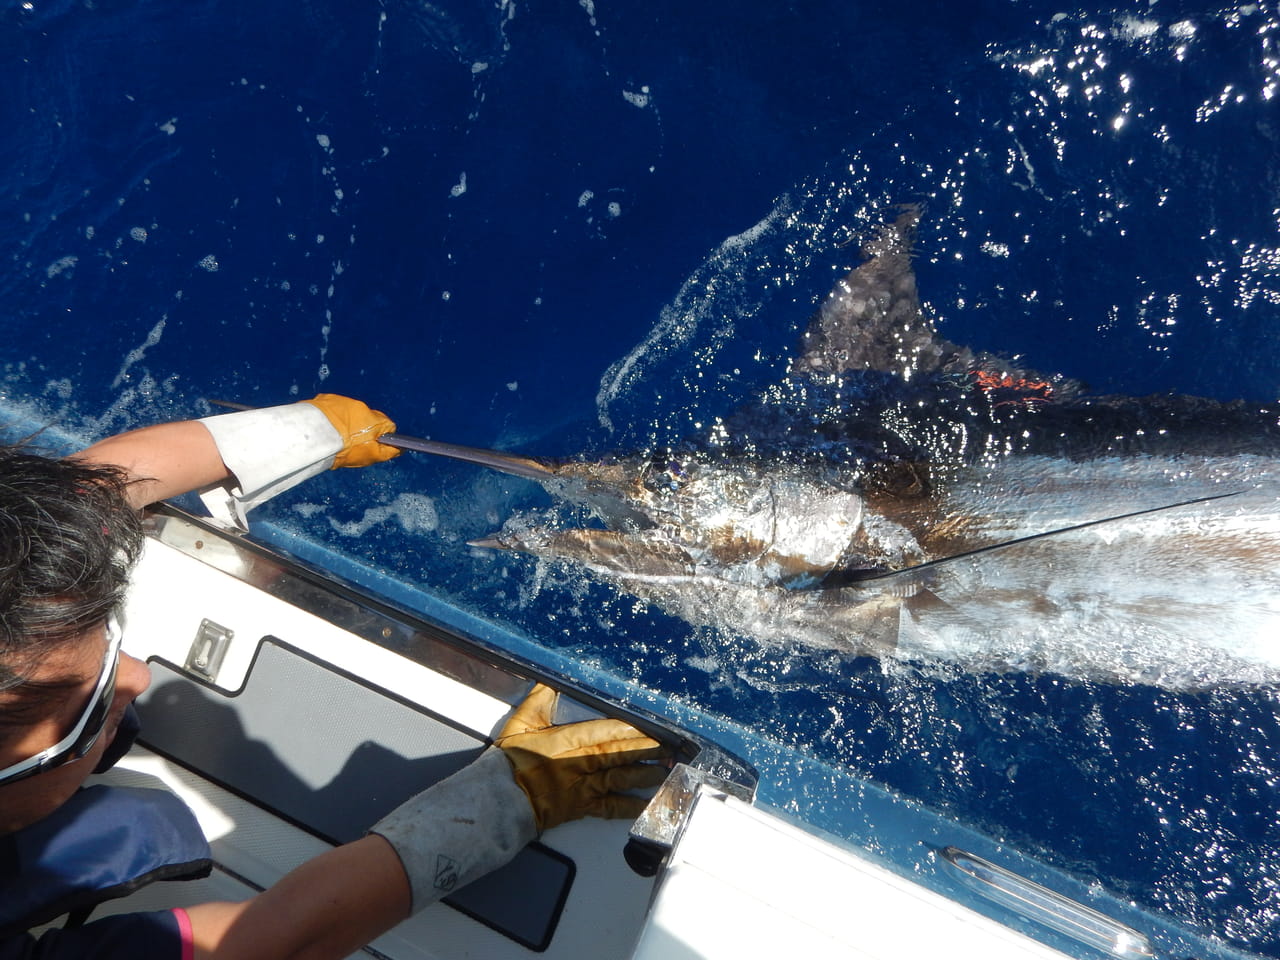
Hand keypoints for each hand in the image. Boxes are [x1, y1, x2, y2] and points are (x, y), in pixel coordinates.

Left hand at [303, 394, 399, 468]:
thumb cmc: (345, 448)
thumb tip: (400, 449)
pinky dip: (330, 416)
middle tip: (350, 442)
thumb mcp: (371, 455)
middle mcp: (361, 406)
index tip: (371, 443)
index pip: (387, 425)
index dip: (380, 435)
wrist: (315, 437)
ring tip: (334, 435)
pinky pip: (332, 408)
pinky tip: (323, 427)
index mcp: (375, 419)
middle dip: (362, 428)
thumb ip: (389, 451)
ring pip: (349, 412)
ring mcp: (342, 401)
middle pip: (367, 418)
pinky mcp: (326, 398)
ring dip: (345, 421)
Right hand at [495, 684, 668, 831]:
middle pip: (617, 754)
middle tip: (667, 746)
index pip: (604, 732)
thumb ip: (539, 700)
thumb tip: (549, 679)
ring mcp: (582, 788)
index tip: (649, 725)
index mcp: (566, 741)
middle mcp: (578, 764)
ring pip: (619, 779)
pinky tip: (646, 804)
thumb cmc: (510, 762)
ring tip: (664, 770)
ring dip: (643, 775)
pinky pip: (610, 807)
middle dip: (644, 750)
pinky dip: (629, 806)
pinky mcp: (582, 807)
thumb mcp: (521, 723)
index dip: (629, 730)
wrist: (500, 799)